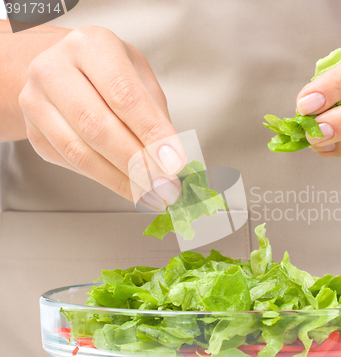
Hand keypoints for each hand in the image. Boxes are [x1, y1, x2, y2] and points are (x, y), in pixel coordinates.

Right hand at [19, 25, 183, 209]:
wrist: (64, 72)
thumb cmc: (110, 74)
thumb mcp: (139, 78)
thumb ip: (154, 116)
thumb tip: (172, 161)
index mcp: (91, 46)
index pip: (125, 95)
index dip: (152, 133)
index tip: (175, 163)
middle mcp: (54, 69)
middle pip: (98, 127)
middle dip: (138, 164)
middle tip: (166, 186)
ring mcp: (36, 101)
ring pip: (80, 152)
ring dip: (122, 180)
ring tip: (153, 194)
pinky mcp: (34, 132)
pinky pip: (72, 164)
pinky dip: (106, 180)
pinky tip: (131, 187)